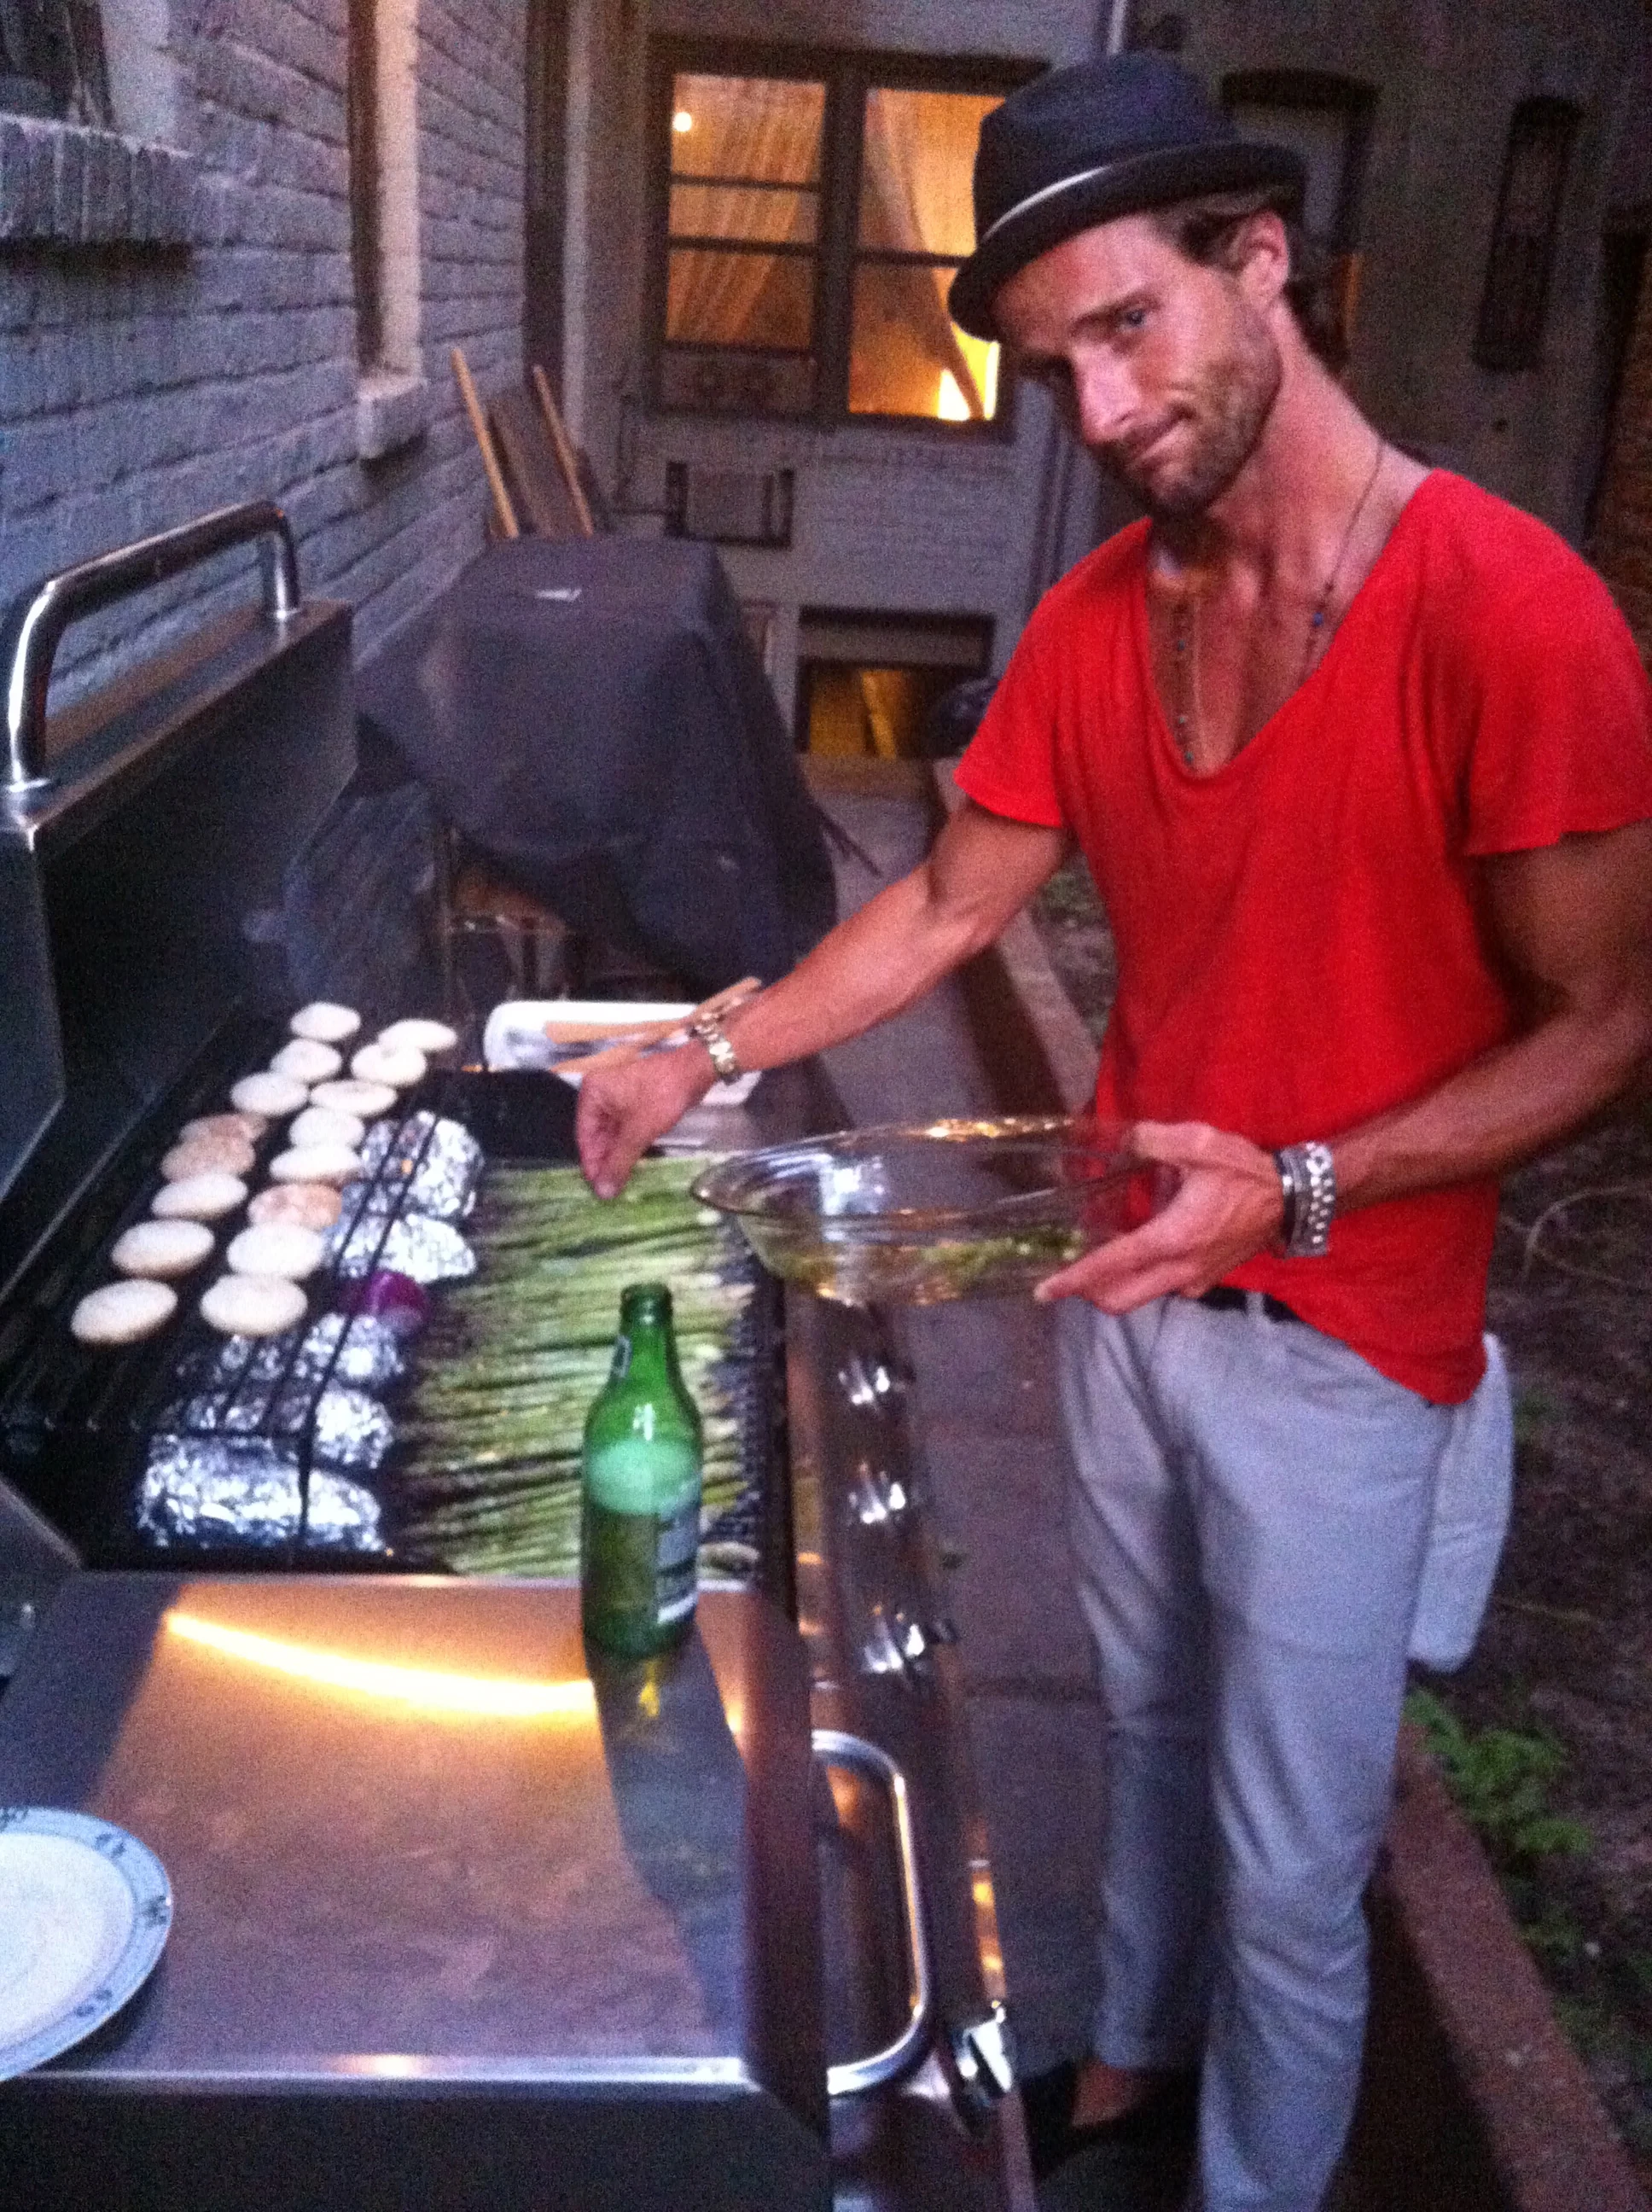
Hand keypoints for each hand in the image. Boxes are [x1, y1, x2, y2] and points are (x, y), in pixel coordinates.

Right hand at [576, 1044, 714, 1197]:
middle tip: (609, 1189)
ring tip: (619, 1182)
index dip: (591, 1164)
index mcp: (592, 1094)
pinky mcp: (634, 1102)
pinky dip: (627, 1145)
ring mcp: (617, 1097)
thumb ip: (619, 1163)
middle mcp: (600, 1094)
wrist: (693, 1071)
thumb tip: (604, 1192)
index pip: (584, 1136)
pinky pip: (625, 1128)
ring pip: (612, 1134)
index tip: (597, 1187)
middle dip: (604, 1161)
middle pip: (597, 1136)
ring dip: (617, 1155)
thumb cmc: (661, 1096)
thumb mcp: (637, 1132)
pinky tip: (631, 1164)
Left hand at [1034, 1120, 1283, 1311]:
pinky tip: (1140, 1253)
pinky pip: (1163, 1289)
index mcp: (1172, 1238)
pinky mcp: (1206, 1280)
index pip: (1112, 1266)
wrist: (1291, 1197)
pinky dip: (1142, 1279)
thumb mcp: (1198, 1143)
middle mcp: (1180, 1270)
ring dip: (1114, 1287)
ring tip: (1098, 1261)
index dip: (1074, 1280)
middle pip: (1120, 1299)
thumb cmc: (1244, 1171)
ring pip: (1141, 1297)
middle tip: (1068, 1276)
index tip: (1044, 1292)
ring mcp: (1195, 1281)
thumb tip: (1124, 1141)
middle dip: (1089, 1292)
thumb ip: (1152, 1140)